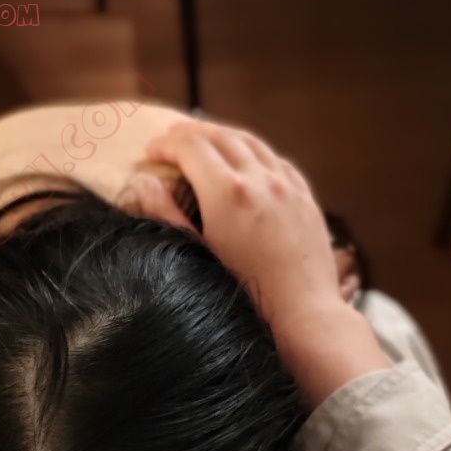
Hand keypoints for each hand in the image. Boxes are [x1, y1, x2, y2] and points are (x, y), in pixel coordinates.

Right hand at [131, 118, 391, 405]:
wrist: (302, 317)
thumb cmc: (245, 297)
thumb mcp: (197, 256)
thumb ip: (167, 215)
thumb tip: (144, 181)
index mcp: (228, 192)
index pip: (191, 146)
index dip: (166, 144)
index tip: (151, 152)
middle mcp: (260, 179)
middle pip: (220, 136)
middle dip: (191, 133)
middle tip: (170, 140)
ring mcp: (287, 186)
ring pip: (252, 142)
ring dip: (223, 136)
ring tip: (204, 142)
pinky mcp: (305, 198)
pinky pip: (277, 160)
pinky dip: (254, 152)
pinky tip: (246, 161)